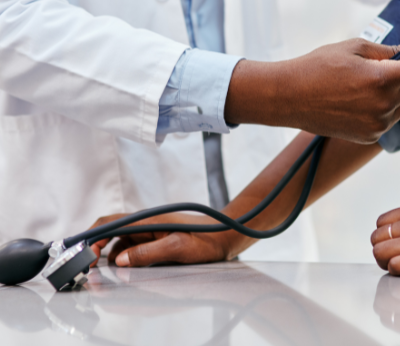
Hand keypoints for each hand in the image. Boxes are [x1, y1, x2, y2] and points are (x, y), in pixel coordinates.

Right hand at [88, 213, 231, 267]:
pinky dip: (121, 255)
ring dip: (107, 252)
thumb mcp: (177, 248)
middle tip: (88, 268)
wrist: (225, 235)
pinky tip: (122, 267)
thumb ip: (147, 252)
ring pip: (119, 239)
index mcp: (148, 220)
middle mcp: (146, 222)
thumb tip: (119, 260)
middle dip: (95, 246)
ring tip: (101, 271)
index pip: (110, 223)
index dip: (92, 238)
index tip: (83, 256)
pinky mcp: (155, 237)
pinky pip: (131, 244)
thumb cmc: (206, 239)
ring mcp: (150, 229)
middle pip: (111, 230)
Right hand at [225, 39, 399, 143]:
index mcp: (381, 79)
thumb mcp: (351, 48)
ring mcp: (376, 124)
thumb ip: (385, 51)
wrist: (288, 97)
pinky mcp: (367, 136)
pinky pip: (391, 120)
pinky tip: (382, 96)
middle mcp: (383, 105)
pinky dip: (393, 107)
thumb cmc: (315, 68)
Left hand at [371, 202, 399, 275]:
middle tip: (391, 261)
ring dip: (384, 262)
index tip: (392, 247)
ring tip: (396, 269)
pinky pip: (394, 265)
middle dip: (380, 250)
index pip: (382, 221)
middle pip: (376, 237)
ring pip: (380, 251)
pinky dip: (396, 272)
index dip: (383, 237)